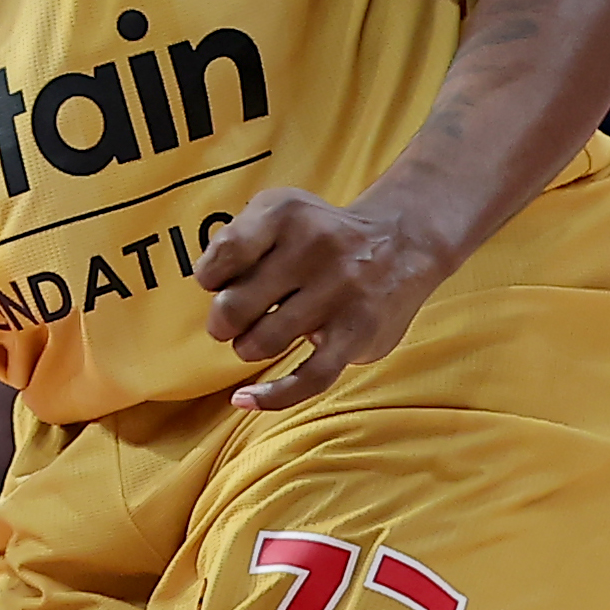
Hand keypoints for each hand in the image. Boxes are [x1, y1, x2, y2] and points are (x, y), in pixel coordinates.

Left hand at [193, 185, 458, 413]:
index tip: (219, 282)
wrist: (401, 243)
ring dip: (248, 347)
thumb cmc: (320, 233)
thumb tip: (208, 289)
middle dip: (223, 322)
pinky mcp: (357, 332)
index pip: (224, 254)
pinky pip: (308, 377)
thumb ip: (237, 239)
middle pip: (236, 305)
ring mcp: (339, 292)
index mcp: (285, 215)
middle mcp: (314, 249)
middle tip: (232, 321)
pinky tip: (244, 399)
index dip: (209, 276)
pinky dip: (271, 395)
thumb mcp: (279, 210)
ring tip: (258, 338)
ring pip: (264, 342)